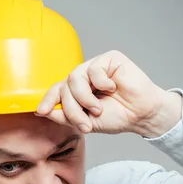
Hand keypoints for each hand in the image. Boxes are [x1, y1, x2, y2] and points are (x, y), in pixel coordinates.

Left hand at [36, 50, 181, 136]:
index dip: (48, 100)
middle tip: (85, 124)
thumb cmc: (117, 116)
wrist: (140, 115)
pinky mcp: (109, 59)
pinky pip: (94, 69)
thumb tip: (43, 111)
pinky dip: (101, 83)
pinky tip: (113, 88)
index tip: (41, 111)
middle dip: (72, 109)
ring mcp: (96, 67)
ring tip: (98, 109)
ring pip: (74, 78)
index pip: (57, 90)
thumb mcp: (85, 121)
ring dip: (84, 99)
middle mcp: (84, 77)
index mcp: (77, 90)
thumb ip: (64, 116)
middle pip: (64, 87)